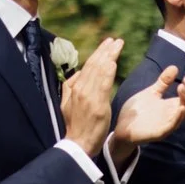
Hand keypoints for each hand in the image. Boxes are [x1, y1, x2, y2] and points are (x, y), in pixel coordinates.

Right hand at [58, 37, 126, 153]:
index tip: (107, 45)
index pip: (87, 67)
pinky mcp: (97, 104)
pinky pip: (103, 85)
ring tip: (117, 45)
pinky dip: (107, 72)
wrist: (77, 143)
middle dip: (105, 50)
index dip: (98, 54)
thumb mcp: (67, 104)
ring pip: (98, 71)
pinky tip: (113, 62)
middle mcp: (79, 89)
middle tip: (115, 40)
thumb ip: (71, 88)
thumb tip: (76, 74)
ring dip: (109, 56)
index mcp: (73, 88)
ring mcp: (87, 96)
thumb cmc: (76, 125)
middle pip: (93, 65)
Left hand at [110, 63, 184, 158]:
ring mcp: (168, 124)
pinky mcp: (160, 132)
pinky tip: (181, 107)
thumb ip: (163, 82)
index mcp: (174, 106)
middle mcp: (175, 115)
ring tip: (181, 87)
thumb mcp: (151, 93)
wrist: (122, 126)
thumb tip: (174, 66)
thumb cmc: (138, 111)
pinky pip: (173, 125)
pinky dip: (178, 117)